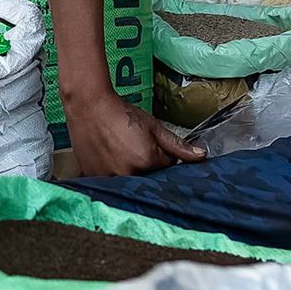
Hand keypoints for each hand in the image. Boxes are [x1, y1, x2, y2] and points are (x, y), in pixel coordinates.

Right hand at [64, 90, 205, 176]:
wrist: (89, 106)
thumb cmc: (120, 114)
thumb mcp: (153, 127)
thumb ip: (177, 145)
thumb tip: (201, 156)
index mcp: (147, 161)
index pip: (165, 168)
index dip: (160, 155)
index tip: (148, 144)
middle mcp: (128, 173)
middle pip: (147, 178)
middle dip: (145, 166)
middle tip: (131, 147)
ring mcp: (109, 178)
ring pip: (128, 182)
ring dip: (128, 171)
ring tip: (118, 151)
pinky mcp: (93, 177)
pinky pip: (109, 183)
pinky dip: (111, 173)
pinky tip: (107, 157)